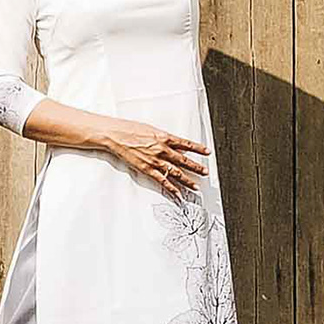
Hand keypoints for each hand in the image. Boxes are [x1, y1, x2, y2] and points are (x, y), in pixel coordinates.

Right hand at [94, 117, 213, 196]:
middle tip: (205, 173)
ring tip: (196, 186)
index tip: (207, 152)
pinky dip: (171, 188)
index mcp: (165, 137)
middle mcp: (163, 150)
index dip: (198, 148)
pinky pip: (162, 181)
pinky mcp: (147, 169)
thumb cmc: (130, 129)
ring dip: (187, 181)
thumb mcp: (151, 129)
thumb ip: (163, 137)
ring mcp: (156, 161)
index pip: (186, 144)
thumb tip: (172, 141)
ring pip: (176, 173)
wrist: (116, 135)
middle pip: (184, 160)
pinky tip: (178, 194)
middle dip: (196, 167)